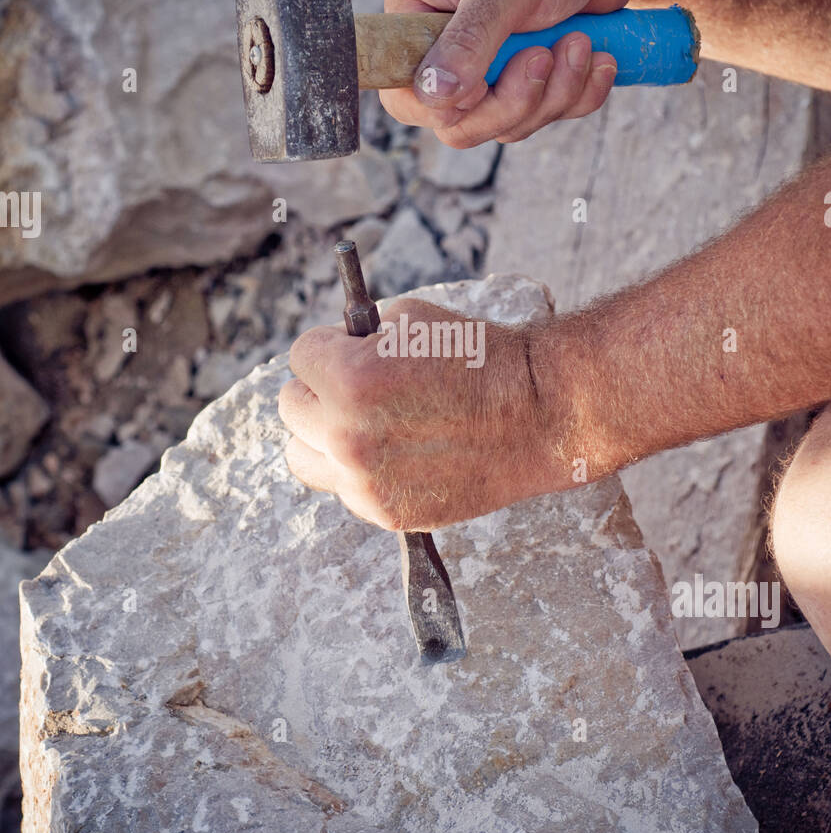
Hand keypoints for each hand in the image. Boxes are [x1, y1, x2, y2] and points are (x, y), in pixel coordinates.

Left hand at [277, 298, 576, 530]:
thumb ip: (358, 339)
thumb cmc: (479, 357)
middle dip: (320, 389)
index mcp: (348, 379)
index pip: (300, 356)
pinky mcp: (386, 512)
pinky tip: (397, 453)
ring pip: (303, 456)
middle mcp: (347, 436)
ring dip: (324, 437)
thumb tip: (332, 352)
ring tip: (363, 424)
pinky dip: (360, 472)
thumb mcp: (411, 320)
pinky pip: (344, 489)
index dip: (331, 348)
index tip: (353, 351)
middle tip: (356, 386)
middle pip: (291, 408)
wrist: (537, 414)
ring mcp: (364, 481)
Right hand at [379, 0, 633, 147]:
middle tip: (546, 55)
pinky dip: (580, 95)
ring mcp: (485, 75)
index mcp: (414, 19)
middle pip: (461, 126)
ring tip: (579, 41)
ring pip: (508, 126)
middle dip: (515, 101)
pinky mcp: (525, 84)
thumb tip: (434, 93)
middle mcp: (442, 54)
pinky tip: (597, 57)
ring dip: (556, 92)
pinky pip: (546, 119)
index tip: (489, 77)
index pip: (407, 98)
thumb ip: (470, 39)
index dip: (451, 106)